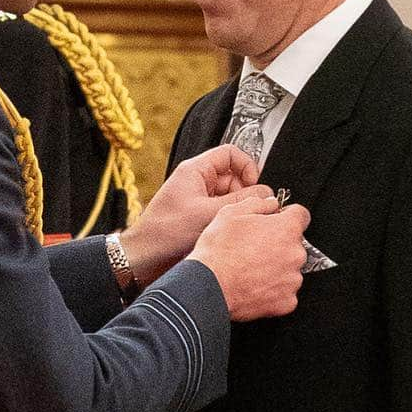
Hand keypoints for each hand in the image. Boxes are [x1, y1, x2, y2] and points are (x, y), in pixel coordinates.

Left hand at [120, 145, 272, 284]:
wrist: (145, 258)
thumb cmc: (164, 232)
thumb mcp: (208, 213)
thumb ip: (240, 203)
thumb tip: (266, 195)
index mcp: (195, 170)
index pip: (230, 153)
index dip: (247, 165)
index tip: (255, 183)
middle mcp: (197, 182)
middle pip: (234, 177)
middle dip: (245, 193)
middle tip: (250, 209)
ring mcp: (198, 200)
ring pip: (230, 197)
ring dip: (237, 209)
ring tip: (236, 224)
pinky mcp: (199, 217)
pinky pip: (222, 212)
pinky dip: (229, 219)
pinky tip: (229, 231)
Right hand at [190, 195, 309, 320]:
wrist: (208, 286)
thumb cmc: (218, 251)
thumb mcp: (230, 213)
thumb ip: (257, 203)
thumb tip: (270, 203)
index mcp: (286, 229)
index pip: (301, 215)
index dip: (286, 216)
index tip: (276, 222)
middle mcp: (295, 254)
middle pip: (294, 244)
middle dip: (278, 244)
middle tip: (253, 248)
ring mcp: (292, 280)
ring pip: (289, 269)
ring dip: (276, 268)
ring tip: (250, 269)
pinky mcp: (287, 302)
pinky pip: (284, 292)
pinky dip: (272, 290)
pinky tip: (253, 285)